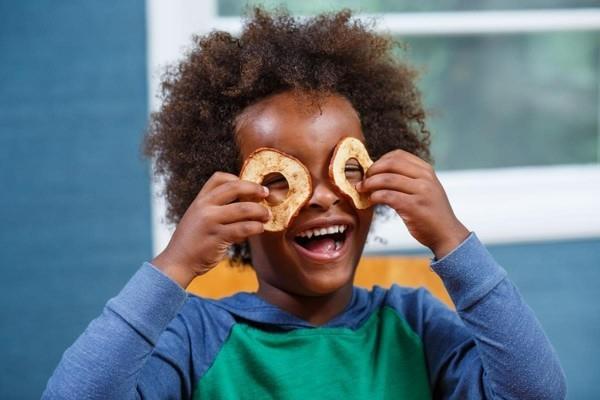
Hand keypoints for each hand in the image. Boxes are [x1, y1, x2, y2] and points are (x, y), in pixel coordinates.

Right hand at [151, 172, 269, 287]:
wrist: (177, 262)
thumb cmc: (192, 241)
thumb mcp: (197, 217)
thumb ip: (214, 208)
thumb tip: (244, 202)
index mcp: (200, 200)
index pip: (219, 178)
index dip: (238, 179)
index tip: (250, 187)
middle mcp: (204, 207)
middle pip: (235, 188)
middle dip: (255, 189)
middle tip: (267, 194)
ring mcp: (210, 221)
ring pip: (243, 209)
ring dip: (260, 211)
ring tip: (266, 216)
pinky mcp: (217, 237)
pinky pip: (243, 228)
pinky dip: (256, 227)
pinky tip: (259, 229)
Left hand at [356, 149, 468, 258]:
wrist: (446, 234)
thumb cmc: (430, 212)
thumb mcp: (425, 188)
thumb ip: (407, 178)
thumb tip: (377, 173)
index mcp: (426, 170)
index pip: (398, 155)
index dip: (379, 161)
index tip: (371, 171)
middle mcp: (425, 178)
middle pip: (390, 164)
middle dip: (372, 171)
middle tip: (363, 180)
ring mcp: (421, 191)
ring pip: (387, 179)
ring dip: (370, 184)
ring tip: (362, 190)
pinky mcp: (414, 206)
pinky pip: (388, 196)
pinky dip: (375, 196)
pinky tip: (371, 200)